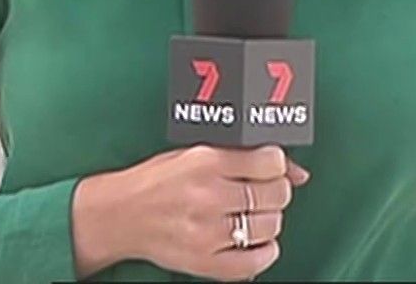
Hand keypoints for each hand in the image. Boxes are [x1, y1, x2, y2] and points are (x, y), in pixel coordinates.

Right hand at [74, 144, 309, 280]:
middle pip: (275, 194)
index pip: (270, 161)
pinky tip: (254, 241)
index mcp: (205, 161)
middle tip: (263, 192)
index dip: (277, 164)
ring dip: (269, 220)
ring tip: (252, 215)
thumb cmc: (157, 181)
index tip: (270, 168)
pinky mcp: (205, 262)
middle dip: (276, 191)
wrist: (119, 215)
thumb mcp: (196, 154)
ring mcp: (207, 232)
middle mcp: (208, 195)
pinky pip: (256, 262)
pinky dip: (265, 252)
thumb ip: (245, 157)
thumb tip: (297, 170)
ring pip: (270, 226)